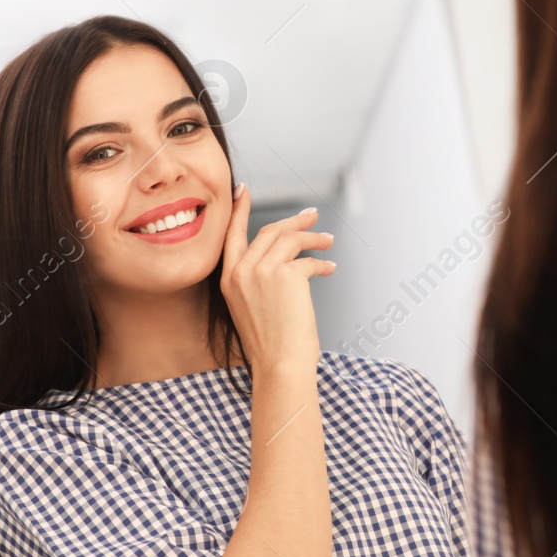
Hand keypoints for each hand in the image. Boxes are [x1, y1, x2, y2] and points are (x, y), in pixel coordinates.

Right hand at [219, 183, 335, 375]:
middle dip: (294, 221)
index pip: (232, 235)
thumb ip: (257, 280)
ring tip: (329, 242)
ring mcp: (261, 272)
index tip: (243, 190)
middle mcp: (240, 271)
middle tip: (312, 216)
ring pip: (290, 239)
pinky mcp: (286, 275)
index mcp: (227, 279)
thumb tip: (285, 256)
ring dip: (314, 238)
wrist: (280, 366)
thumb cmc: (271, 345)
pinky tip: (330, 269)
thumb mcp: (252, 307)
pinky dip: (323, 263)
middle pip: (269, 231)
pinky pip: (309, 259)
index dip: (239, 211)